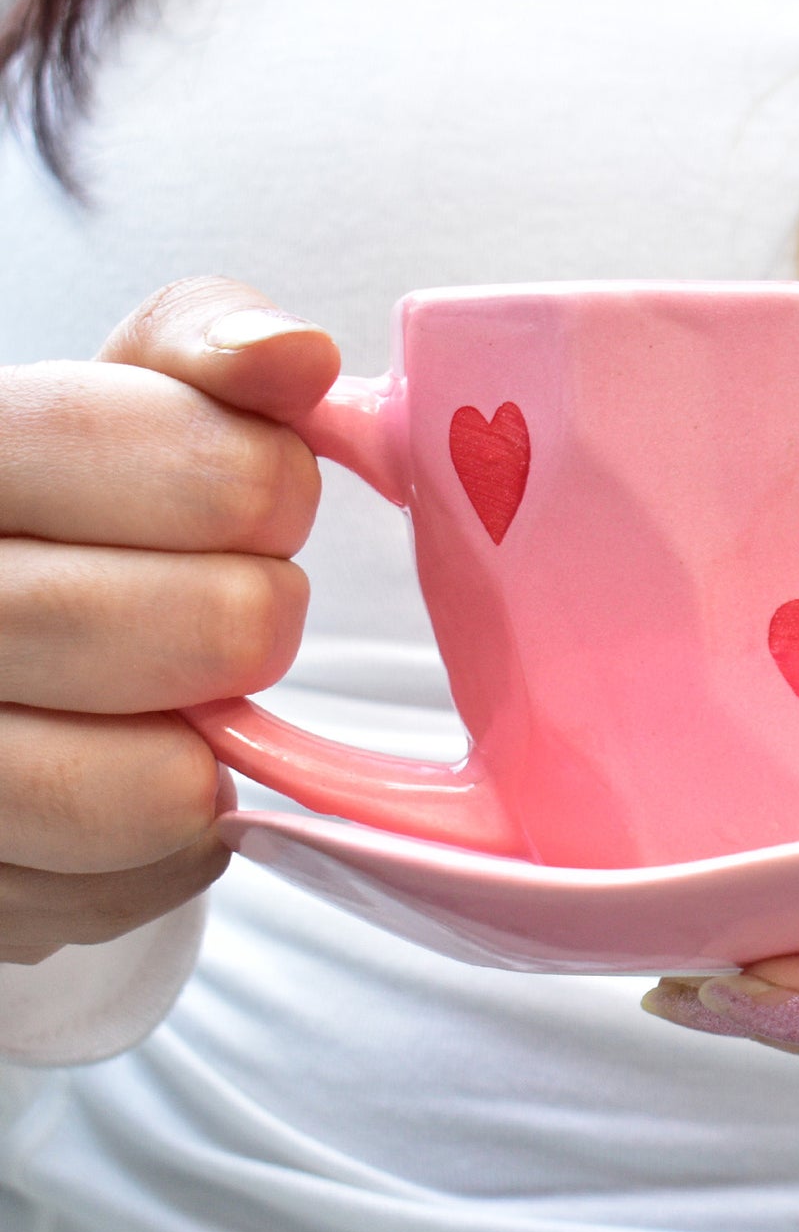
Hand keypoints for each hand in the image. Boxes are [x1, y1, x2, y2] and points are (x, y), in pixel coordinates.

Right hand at [0, 277, 337, 963]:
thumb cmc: (69, 518)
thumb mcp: (122, 402)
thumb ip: (203, 352)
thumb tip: (296, 357)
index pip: (204, 470)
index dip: (269, 484)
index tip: (261, 496)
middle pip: (217, 630)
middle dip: (260, 617)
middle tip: (232, 608)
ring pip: (165, 786)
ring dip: (216, 742)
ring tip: (180, 699)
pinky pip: (146, 879)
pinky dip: (173, 837)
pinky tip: (130, 769)